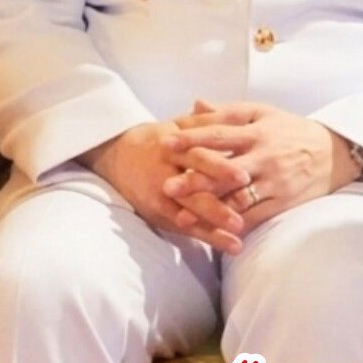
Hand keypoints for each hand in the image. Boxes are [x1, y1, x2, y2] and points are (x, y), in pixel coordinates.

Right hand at [81, 121, 246, 252]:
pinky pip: (180, 226)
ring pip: (187, 214)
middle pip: (192, 192)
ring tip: (236, 245)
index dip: (220, 168)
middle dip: (216, 209)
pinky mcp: (156, 212)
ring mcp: (158, 196)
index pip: (199, 158)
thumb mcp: (180, 126)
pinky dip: (200, 235)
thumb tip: (241, 117)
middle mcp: (164, 173)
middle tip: (240, 222)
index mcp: (174, 147)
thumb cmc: (161, 139)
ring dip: (212, 230)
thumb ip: (207, 122)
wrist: (117, 154)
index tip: (244, 178)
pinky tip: (221, 245)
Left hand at [158, 99, 355, 234]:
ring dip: (210, 208)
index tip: (165, 142)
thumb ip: (229, 111)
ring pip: (238, 197)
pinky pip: (256, 216)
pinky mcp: (283, 202)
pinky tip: (214, 232)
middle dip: (195, 180)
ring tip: (183, 217)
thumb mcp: (264, 113)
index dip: (192, 138)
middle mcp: (265, 156)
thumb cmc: (293, 131)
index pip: (220, 134)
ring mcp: (274, 182)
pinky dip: (234, 225)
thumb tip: (195, 104)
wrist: (336, 153)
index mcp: (257, 131)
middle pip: (225, 169)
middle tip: (167, 187)